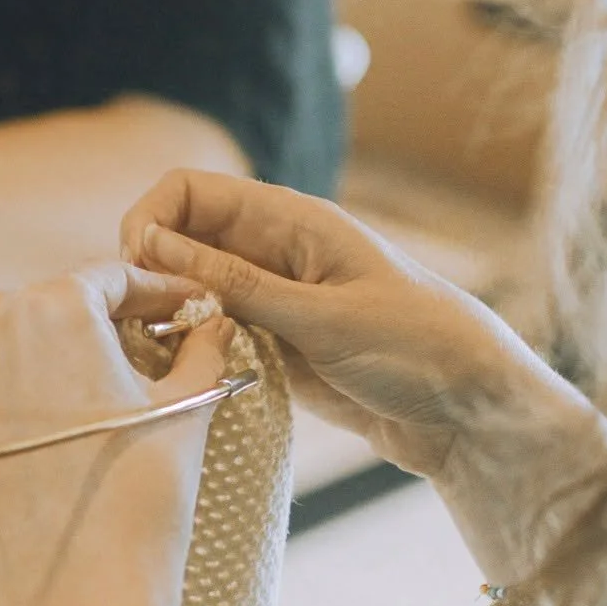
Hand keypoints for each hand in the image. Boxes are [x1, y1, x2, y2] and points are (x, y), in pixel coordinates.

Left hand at [0, 266, 229, 605]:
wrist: (76, 595)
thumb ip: (202, 351)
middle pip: (55, 304)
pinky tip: (63, 429)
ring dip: (58, 355)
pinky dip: (24, 397)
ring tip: (107, 388)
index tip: (184, 306)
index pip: (109, 276)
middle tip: (150, 342)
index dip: (155, 289)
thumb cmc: (139, 500)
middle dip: (102, 319)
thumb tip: (212, 326)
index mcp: (54, 308)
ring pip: (13, 345)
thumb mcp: (185, 410)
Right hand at [121, 172, 564, 481]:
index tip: (136, 273)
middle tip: (144, 328)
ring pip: (192, 294)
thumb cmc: (418, 348)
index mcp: (292, 221)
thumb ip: (237, 286)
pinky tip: (187, 381)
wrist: (470, 413)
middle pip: (182, 243)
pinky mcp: (277, 348)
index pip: (191, 192)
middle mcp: (275, 254)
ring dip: (168, 320)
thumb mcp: (322, 318)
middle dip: (150, 276)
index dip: (150, 221)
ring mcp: (274, 302)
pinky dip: (194, 354)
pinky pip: (216, 339)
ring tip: (162, 360)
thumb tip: (154, 246)